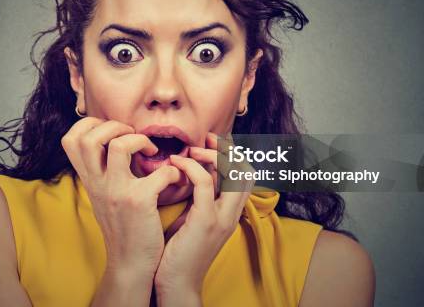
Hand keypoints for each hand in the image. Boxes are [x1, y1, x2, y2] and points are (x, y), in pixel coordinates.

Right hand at [61, 117, 181, 305]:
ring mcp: (117, 192)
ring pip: (119, 145)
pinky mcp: (140, 202)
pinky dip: (173, 170)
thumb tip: (113, 143)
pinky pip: (160, 171)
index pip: (70, 139)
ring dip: (140, 139)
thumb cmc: (123, 226)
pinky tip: (174, 179)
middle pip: (88, 137)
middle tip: (132, 137)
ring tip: (150, 152)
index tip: (113, 132)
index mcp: (89, 180)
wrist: (130, 264)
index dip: (90, 125)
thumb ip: (103, 171)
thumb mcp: (103, 196)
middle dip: (114, 125)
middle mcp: (98, 183)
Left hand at [154, 132, 253, 304]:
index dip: (233, 155)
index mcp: (230, 214)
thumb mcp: (192, 222)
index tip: (212, 142)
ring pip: (232, 173)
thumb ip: (197, 200)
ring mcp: (221, 218)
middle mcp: (231, 215)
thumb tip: (185, 176)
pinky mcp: (205, 222)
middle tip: (208, 138)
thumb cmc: (178, 253)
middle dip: (229, 149)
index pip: (244, 177)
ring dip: (211, 155)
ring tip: (190, 149)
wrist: (176, 284)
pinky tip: (176, 163)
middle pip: (246, 171)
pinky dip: (191, 166)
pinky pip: (204, 183)